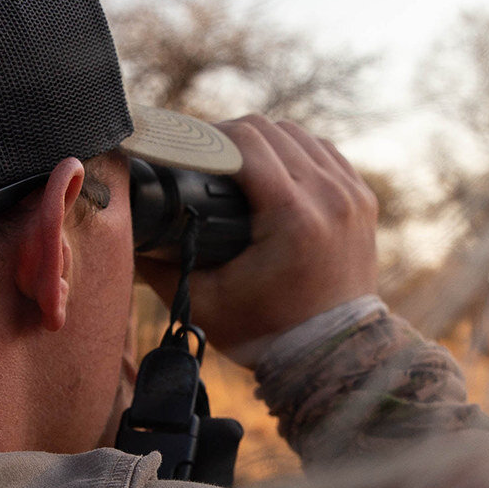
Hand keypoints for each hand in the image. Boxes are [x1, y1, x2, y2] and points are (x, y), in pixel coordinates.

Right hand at [136, 114, 378, 355]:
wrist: (330, 357)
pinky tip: (274, 170)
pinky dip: (296, 153)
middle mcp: (329, 197)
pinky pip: (325, 152)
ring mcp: (352, 195)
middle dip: (230, 137)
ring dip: (264, 142)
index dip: (207, 137)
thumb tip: (125, 226)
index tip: (185, 150)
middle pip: (270, 130)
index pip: (245, 141)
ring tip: (236, 164)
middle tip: (204, 158)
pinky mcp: (363, 200)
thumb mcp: (203, 302)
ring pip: (298, 135)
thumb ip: (159, 264)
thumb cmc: (265, 333)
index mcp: (293, 216)